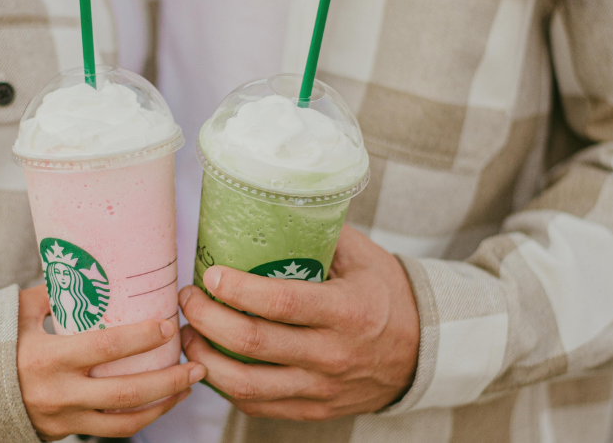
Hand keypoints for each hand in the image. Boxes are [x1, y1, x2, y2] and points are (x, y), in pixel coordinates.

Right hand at [17, 286, 205, 439]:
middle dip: (168, 381)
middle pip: (125, 393)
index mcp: (46, 357)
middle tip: (196, 364)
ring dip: (162, 404)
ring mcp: (63, 418)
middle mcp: (58, 392)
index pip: (104, 348)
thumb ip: (54, 292)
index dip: (140, 339)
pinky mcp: (65, 432)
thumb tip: (91, 265)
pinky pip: (110, 431)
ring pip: (124, 421)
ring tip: (188, 386)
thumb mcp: (20, 311)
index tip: (168, 326)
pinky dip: (140, 419)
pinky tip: (160, 403)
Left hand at [179, 225, 418, 420]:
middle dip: (206, 319)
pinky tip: (211, 362)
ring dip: (205, 359)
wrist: (424, 352)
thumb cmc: (386, 295)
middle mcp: (332, 355)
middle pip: (252, 345)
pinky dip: (225, 386)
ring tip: (189, 335)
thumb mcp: (363, 257)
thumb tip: (269, 202)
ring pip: (246, 386)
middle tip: (188, 299)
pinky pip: (258, 406)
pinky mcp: (313, 410)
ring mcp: (321, 389)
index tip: (210, 275)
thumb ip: (319, 233)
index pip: (282, 304)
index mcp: (346, 312)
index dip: (238, 290)